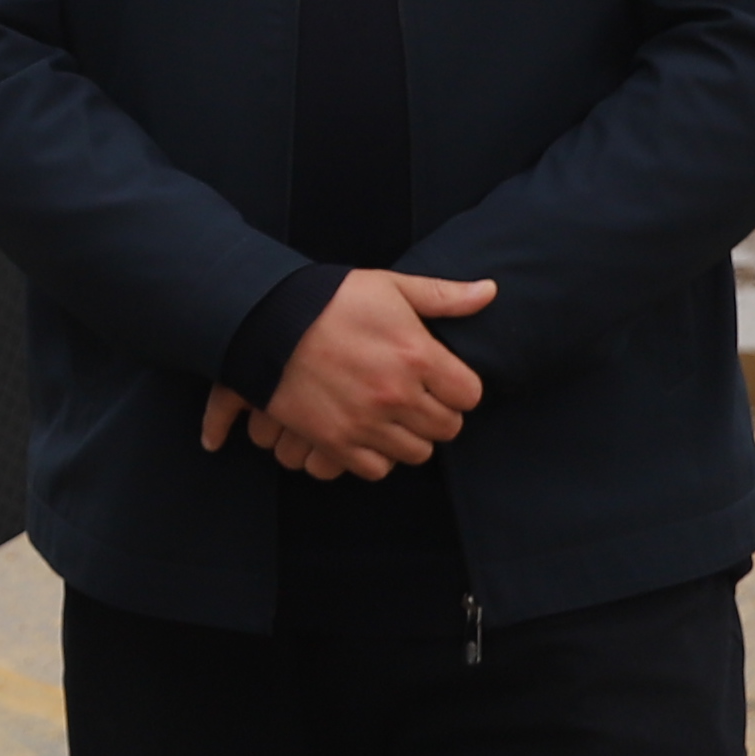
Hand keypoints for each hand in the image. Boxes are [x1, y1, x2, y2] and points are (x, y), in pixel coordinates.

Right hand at [205, 267, 500, 481]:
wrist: (264, 319)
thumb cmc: (328, 299)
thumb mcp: (388, 287)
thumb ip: (442, 295)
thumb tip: (490, 291)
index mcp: (417, 355)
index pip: (470, 395)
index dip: (458, 387)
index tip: (440, 379)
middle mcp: (396, 394)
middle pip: (447, 428)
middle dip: (436, 413)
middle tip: (415, 398)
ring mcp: (366, 422)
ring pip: (416, 452)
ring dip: (408, 437)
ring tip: (391, 416)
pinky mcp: (335, 441)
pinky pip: (377, 469)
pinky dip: (376, 456)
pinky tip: (367, 432)